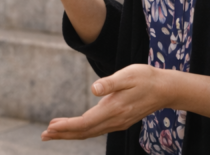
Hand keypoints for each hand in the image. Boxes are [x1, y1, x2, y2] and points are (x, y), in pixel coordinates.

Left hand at [42, 65, 168, 139]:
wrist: (165, 89)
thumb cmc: (145, 78)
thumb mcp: (127, 74)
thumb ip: (110, 82)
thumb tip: (94, 89)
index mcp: (114, 109)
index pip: (85, 122)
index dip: (67, 126)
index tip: (50, 126)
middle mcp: (115, 120)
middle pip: (84, 132)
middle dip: (63, 134)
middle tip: (44, 136)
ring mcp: (118, 123)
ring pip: (90, 133)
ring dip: (70, 134)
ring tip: (52, 133)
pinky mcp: (119, 121)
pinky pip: (96, 130)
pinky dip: (81, 130)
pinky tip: (73, 128)